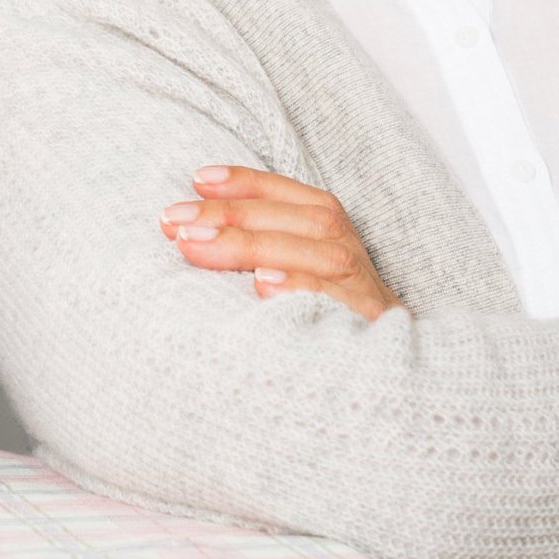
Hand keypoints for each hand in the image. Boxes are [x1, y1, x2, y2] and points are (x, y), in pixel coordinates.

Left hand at [161, 165, 402, 319]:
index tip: (196, 179)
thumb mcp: (289, 278)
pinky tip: (262, 286)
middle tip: (174, 223)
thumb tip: (189, 231)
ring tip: (199, 245)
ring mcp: (367, 295)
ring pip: (323, 256)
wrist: (384, 379)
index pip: (292, 197)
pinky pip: (341, 305)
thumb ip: (255, 251)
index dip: (247, 183)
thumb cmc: (318, 322)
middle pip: (304, 222)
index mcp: (333, 236)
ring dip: (257, 246)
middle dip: (232, 217)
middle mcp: (352, 257)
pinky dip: (302, 289)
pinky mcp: (373, 331)